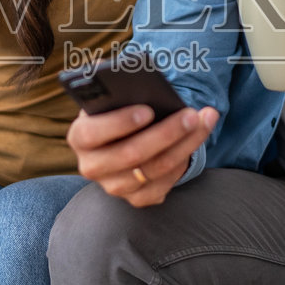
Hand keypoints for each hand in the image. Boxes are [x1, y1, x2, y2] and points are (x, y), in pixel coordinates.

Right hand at [66, 103, 218, 207]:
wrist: (122, 137)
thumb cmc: (118, 109)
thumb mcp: (112, 99)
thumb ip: (120, 92)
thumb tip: (144, 85)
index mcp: (80, 137)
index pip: (94, 132)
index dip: (120, 123)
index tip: (147, 111)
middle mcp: (92, 166)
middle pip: (131, 154)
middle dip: (166, 133)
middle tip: (191, 115)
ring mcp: (114, 186)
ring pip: (155, 169)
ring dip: (185, 144)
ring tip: (204, 121)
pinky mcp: (136, 199)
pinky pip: (165, 183)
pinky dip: (184, 160)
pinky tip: (196, 140)